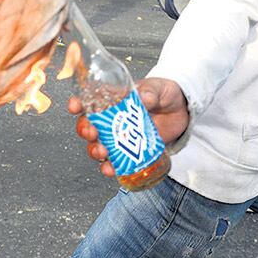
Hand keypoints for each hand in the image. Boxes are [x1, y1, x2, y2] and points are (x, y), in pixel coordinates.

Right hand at [69, 77, 188, 178]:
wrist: (182, 112)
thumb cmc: (166, 94)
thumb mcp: (160, 89)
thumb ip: (151, 92)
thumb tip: (142, 97)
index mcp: (114, 99)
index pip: (90, 100)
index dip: (78, 103)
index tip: (75, 106)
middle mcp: (111, 119)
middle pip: (89, 126)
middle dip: (85, 130)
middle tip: (92, 132)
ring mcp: (119, 137)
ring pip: (97, 146)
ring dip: (95, 151)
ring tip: (102, 153)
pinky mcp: (130, 152)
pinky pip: (114, 162)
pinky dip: (110, 167)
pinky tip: (111, 169)